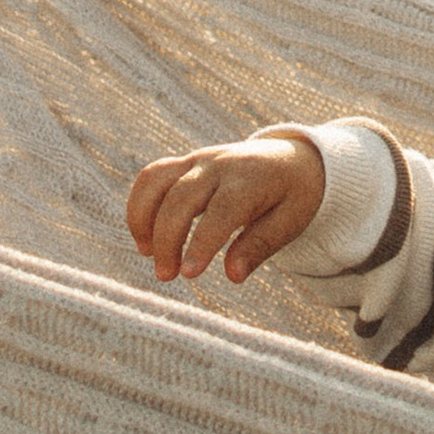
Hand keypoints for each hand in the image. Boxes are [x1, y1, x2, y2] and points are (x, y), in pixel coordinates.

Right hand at [127, 132, 325, 286]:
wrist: (294, 157)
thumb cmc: (293, 194)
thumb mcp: (291, 221)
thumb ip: (261, 245)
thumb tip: (233, 276)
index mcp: (252, 180)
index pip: (222, 210)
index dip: (203, 242)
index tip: (189, 273)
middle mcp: (222, 165)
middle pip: (182, 196)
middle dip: (168, 238)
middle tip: (166, 275)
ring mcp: (201, 159)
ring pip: (158, 180)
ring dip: (144, 218)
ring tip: (148, 254)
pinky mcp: (186, 162)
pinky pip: (152, 176)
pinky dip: (139, 204)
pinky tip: (145, 237)